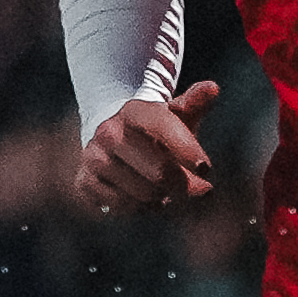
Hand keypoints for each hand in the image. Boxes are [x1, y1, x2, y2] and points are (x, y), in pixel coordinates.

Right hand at [73, 81, 222, 217]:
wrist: (112, 138)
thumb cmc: (155, 128)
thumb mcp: (176, 113)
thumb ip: (195, 102)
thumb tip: (213, 88)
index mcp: (134, 110)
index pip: (164, 128)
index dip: (187, 150)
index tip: (205, 168)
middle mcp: (108, 132)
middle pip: (161, 173)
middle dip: (184, 185)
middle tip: (196, 188)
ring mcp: (93, 158)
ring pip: (145, 195)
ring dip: (164, 198)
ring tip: (166, 188)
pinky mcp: (84, 183)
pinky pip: (124, 208)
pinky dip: (141, 208)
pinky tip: (144, 195)